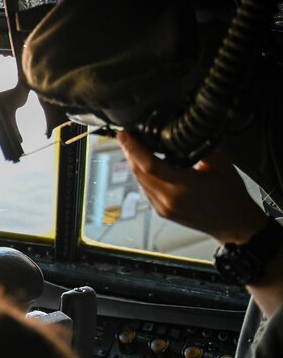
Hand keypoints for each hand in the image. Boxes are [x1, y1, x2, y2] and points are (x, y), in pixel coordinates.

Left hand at [118, 131, 267, 243]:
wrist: (233, 223)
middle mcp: (169, 199)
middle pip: (139, 172)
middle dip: (130, 152)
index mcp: (184, 186)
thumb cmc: (230, 196)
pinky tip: (145, 166)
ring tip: (133, 148)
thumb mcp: (221, 164)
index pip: (150, 165)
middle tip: (127, 137)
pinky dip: (143, 175)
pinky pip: (145, 189)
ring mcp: (163, 207)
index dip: (133, 148)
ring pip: (140, 181)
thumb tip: (180, 135)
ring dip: (134, 164)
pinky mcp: (161, 211)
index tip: (125, 135)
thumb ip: (199, 148)